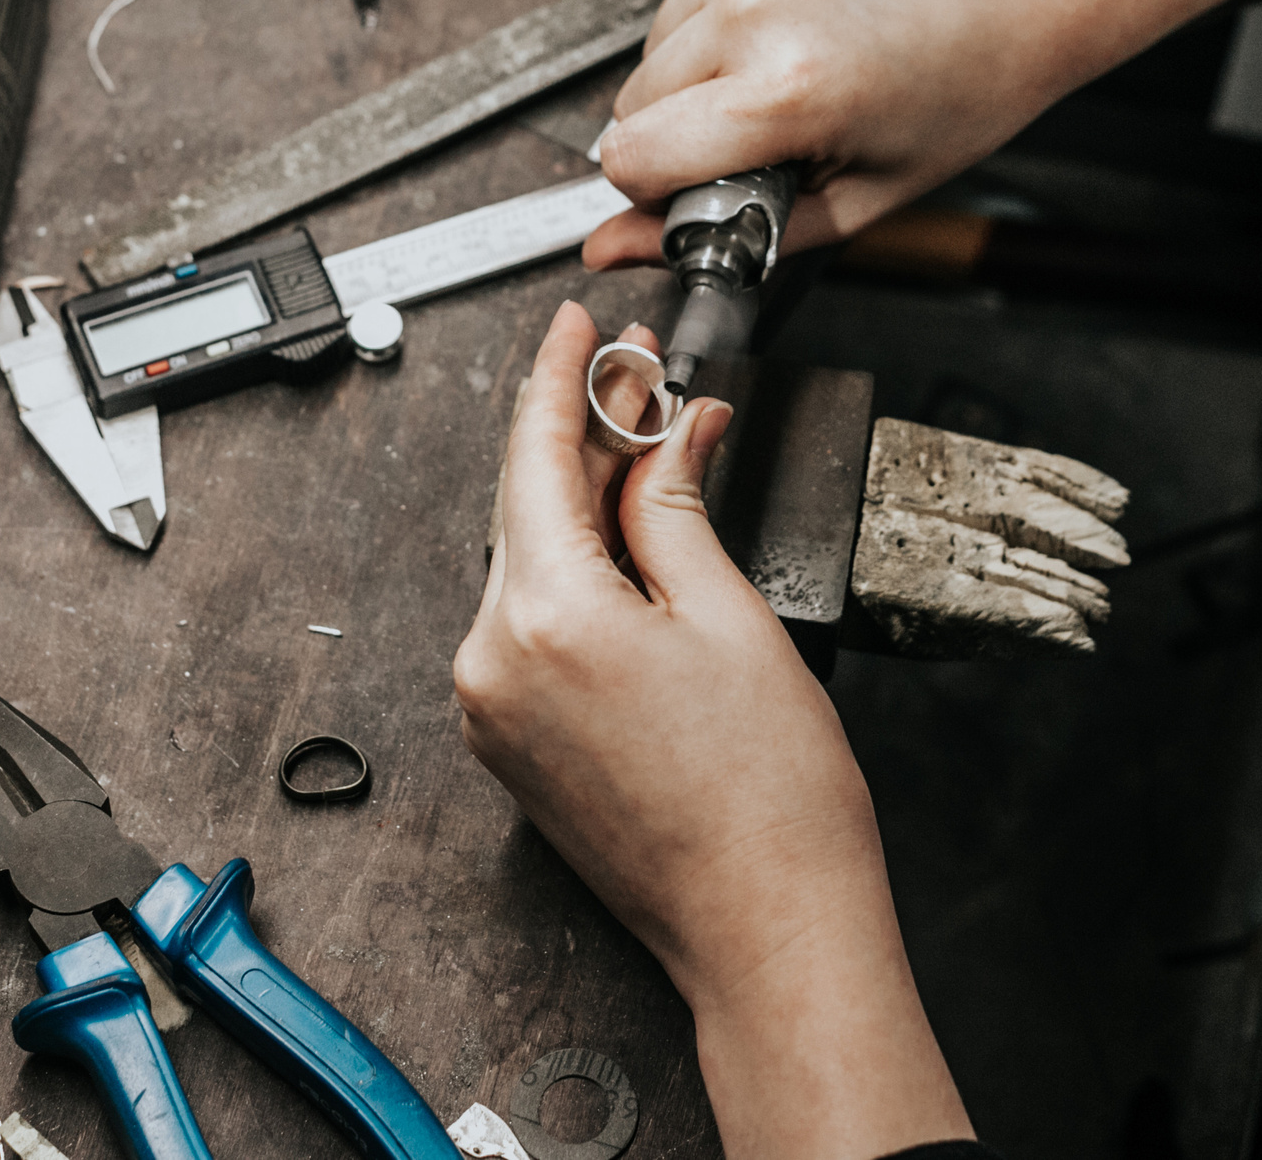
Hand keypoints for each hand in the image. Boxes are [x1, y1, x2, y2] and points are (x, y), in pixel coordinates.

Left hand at [455, 302, 970, 1159]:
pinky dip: (574, 573)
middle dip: (585, 437)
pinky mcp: (507, 744)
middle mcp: (493, 663)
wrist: (769, 932)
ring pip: (528, 564)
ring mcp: (491, 711)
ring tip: (655, 458)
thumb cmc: (770, 803)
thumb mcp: (731, 617)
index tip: (581, 328)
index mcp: (543, 618)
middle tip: (646, 378)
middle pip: (527, 508)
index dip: (564, 379)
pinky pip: (530, 624)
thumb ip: (674, 510)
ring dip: (584, 505)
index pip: (537, 457)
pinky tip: (630, 546)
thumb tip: (664, 435)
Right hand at [585, 0, 1261, 266]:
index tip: (703, 178)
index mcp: (789, 87)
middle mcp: (757, 1)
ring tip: (803, 49)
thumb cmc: (969, 80)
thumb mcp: (864, 194)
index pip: (629, 156)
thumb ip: (730, 233)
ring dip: (708, 56)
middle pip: (635, 96)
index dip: (658, 183)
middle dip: (689, 120)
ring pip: (658, 34)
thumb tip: (610, 247)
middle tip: (782, 114)